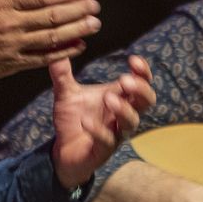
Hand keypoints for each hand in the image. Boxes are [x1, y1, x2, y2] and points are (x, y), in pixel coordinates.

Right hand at [0, 0, 102, 103]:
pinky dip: (64, 52)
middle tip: (94, 7)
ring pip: (52, 37)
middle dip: (78, 11)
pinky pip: (44, 58)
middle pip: (52, 16)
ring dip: (76, 30)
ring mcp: (13, 45)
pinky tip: (79, 45)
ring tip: (94, 24)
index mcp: (2, 3)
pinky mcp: (14, 64)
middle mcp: (10, 24)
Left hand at [49, 55, 155, 189]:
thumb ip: (62, 74)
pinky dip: (98, 131)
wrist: (62, 150)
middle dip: (140, 90)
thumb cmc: (73, 119)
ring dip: (124, 110)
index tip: (133, 60)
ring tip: (109, 98)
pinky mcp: (103, 150)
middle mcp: (122, 115)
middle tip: (126, 80)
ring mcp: (115, 133)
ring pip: (131, 122)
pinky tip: (86, 121)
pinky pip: (107, 141)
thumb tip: (56, 51)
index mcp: (119, 97)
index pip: (141, 82)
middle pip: (146, 102)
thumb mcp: (66, 93)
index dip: (142, 72)